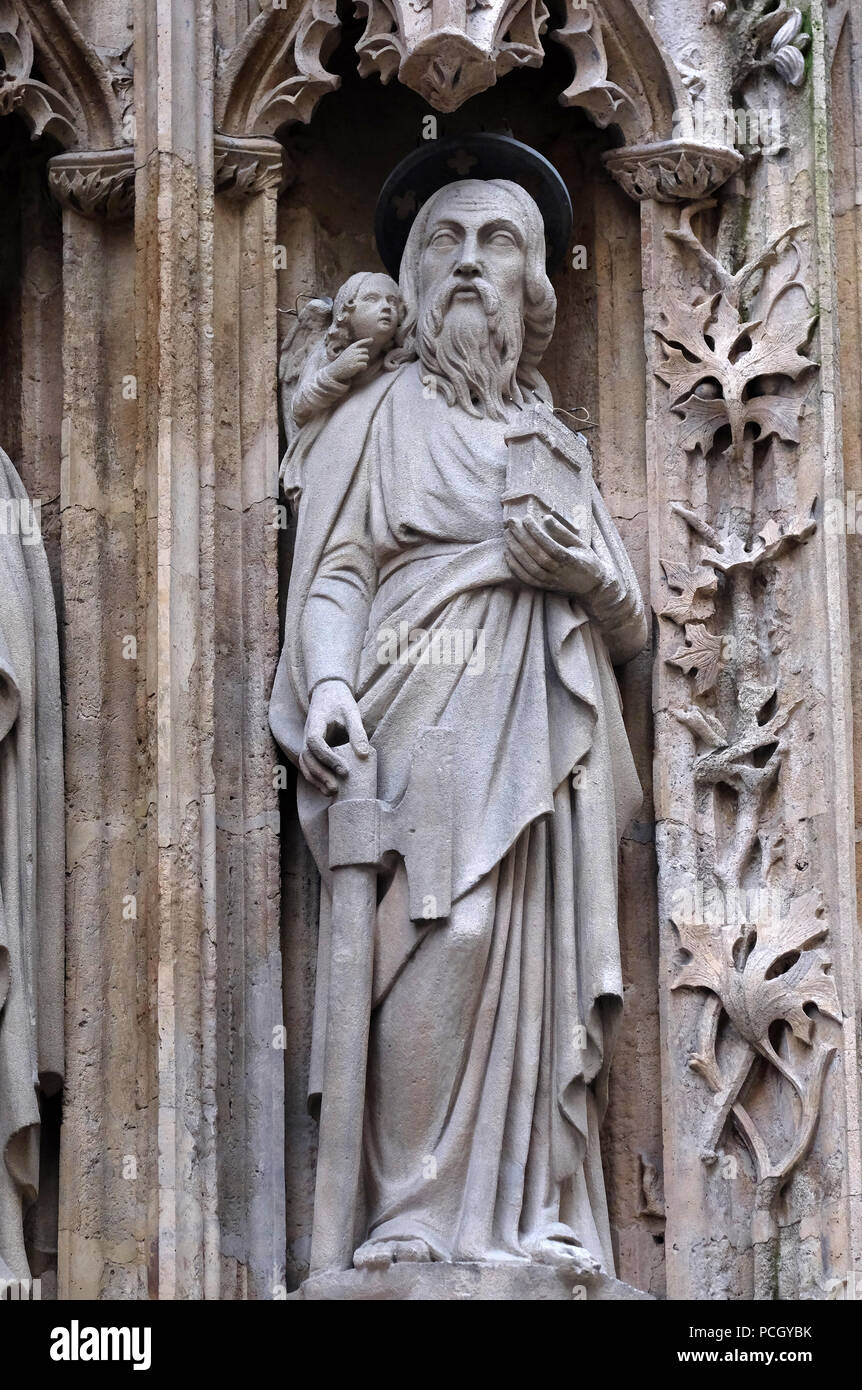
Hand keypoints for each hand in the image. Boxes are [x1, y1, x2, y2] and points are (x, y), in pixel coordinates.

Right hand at [300, 679, 368, 794]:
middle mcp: (306, 733)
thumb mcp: (352, 713)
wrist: (327, 692)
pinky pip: (308, 765)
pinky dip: (315, 778)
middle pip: (307, 757)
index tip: (345, 769)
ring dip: (316, 780)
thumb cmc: (340, 701)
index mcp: (315, 722)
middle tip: (336, 788)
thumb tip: (364, 755)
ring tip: (331, 793)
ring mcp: (306, 741)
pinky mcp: (310, 748)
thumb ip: (357, 733)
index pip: (315, 742)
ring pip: (305, 764)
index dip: (328, 758)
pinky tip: (326, 788)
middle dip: (320, 774)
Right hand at [330, 338, 374, 383]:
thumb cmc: (343, 362)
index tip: (372, 340)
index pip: (360, 342)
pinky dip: (364, 367)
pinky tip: (360, 369)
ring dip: (364, 362)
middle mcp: (353, 351)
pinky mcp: (355, 365)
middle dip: (364, 356)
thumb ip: (355, 350)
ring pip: (366, 357)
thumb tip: (367, 347)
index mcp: (350, 348)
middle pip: (365, 351)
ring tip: (359, 365)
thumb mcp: (347, 353)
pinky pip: (365, 365)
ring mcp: (354, 358)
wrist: (335, 370)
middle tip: (359, 361)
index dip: (367, 340)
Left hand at [505, 514, 619, 602]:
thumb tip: (546, 517)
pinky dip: (515, 567)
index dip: (535, 532)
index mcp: (570, 559)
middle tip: (511, 523)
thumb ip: (563, 531)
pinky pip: (526, 578)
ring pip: (529, 567)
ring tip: (507, 534)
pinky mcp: (544, 587)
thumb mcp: (579, 543)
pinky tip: (508, 553)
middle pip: (536, 554)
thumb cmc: (586, 560)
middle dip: (521, 537)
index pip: (548, 545)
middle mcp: (559, 572)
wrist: (592, 586)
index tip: (526, 519)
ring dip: (516, 550)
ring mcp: (550, 581)